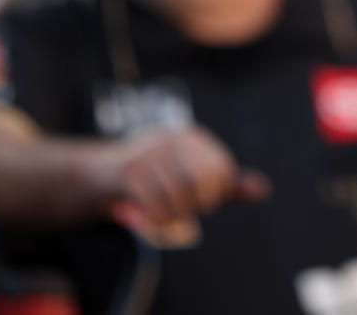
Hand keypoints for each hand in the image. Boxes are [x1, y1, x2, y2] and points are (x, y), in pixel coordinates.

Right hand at [93, 126, 270, 246]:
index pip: (222, 171)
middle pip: (203, 182)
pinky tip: (148, 217)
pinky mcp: (126, 171)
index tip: (197, 199)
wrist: (94, 174)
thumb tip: (262, 190)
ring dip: (172, 216)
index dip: (214, 194)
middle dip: (194, 205)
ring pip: (178, 197)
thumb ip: (226, 185)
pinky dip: (155, 219)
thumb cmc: (148, 177)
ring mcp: (148, 153)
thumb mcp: (189, 176)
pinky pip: (154, 204)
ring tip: (162, 212)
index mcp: (191, 138)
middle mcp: (171, 139)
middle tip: (179, 208)